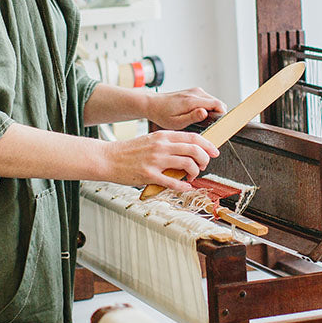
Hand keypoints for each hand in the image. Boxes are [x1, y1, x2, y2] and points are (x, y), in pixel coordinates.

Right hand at [100, 130, 219, 191]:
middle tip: (204, 165)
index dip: (207, 145)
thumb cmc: (128, 151)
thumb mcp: (150, 140)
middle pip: (194, 150)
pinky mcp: (149, 175)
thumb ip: (167, 143)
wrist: (107, 158)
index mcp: (162, 136)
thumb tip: (186, 149)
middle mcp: (161, 146)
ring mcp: (155, 161)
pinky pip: (173, 182)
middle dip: (205, 159)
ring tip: (192, 176)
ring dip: (195, 172)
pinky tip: (185, 186)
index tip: (214, 151)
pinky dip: (183, 186)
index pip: (193, 137)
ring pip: (187, 164)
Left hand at [145, 87, 226, 130]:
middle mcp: (195, 93)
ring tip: (201, 121)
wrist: (152, 104)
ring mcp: (195, 91)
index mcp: (192, 100)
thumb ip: (192, 117)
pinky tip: (197, 115)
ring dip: (212, 111)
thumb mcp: (176, 122)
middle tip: (209, 125)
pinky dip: (207, 107)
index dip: (222, 115)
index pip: (217, 104)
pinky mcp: (194, 91)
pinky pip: (207, 99)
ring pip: (213, 101)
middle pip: (218, 103)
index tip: (220, 125)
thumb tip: (205, 113)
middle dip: (217, 114)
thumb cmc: (162, 114)